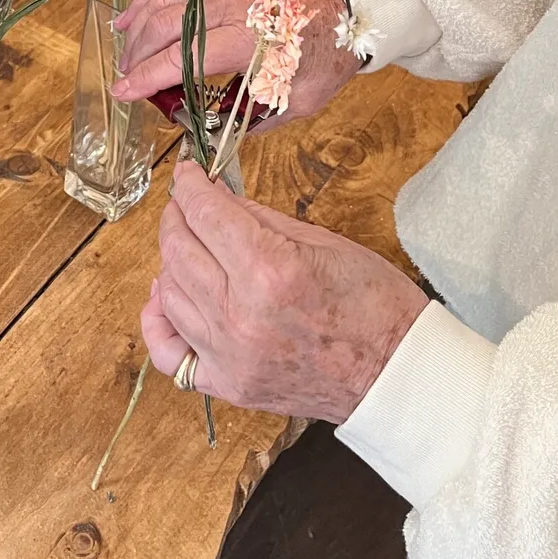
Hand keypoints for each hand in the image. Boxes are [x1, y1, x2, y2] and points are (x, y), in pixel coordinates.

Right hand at [110, 0, 358, 126]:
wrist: (354, 2)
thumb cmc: (328, 51)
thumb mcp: (300, 99)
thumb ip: (256, 118)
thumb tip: (220, 132)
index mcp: (248, 39)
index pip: (181, 58)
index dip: (146, 77)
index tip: (124, 93)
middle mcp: (230, 4)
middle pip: (165, 28)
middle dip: (137, 55)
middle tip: (126, 78)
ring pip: (165, 0)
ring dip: (139, 26)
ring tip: (125, 50)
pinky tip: (134, 15)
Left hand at [141, 161, 428, 423]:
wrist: (397, 375)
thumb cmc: (375, 306)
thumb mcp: (324, 242)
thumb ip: (261, 219)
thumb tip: (218, 197)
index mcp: (270, 271)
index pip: (206, 214)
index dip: (189, 186)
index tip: (186, 174)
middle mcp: (241, 315)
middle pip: (178, 250)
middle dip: (177, 216)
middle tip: (186, 204)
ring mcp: (230, 355)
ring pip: (169, 294)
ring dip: (171, 262)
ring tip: (189, 246)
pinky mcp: (228, 384)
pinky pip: (169, 353)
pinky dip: (160, 322)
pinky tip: (168, 299)